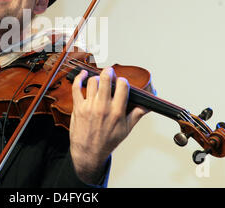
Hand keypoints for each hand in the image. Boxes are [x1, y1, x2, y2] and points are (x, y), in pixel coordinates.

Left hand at [69, 67, 147, 183]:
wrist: (88, 153)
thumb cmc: (107, 142)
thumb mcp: (126, 129)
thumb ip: (137, 114)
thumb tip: (147, 105)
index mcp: (117, 112)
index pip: (122, 86)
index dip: (123, 81)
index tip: (121, 82)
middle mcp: (103, 107)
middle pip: (106, 79)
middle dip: (109, 72)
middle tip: (110, 72)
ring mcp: (89, 106)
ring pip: (93, 81)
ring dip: (97, 77)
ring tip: (99, 79)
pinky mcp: (78, 107)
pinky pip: (77, 88)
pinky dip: (79, 78)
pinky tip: (83, 74)